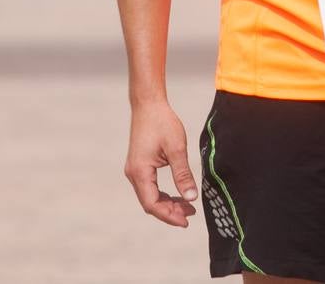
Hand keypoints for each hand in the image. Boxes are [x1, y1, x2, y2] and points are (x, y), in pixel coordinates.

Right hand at [124, 100, 198, 226]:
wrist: (149, 104)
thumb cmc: (162, 122)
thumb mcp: (177, 148)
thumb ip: (183, 174)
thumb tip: (191, 197)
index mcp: (140, 171)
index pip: (152, 204)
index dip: (169, 215)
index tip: (186, 221)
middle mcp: (133, 174)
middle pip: (150, 203)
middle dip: (170, 211)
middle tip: (191, 214)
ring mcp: (134, 170)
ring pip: (150, 196)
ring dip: (167, 203)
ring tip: (188, 206)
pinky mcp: (139, 165)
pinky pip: (150, 187)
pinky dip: (163, 193)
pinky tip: (177, 194)